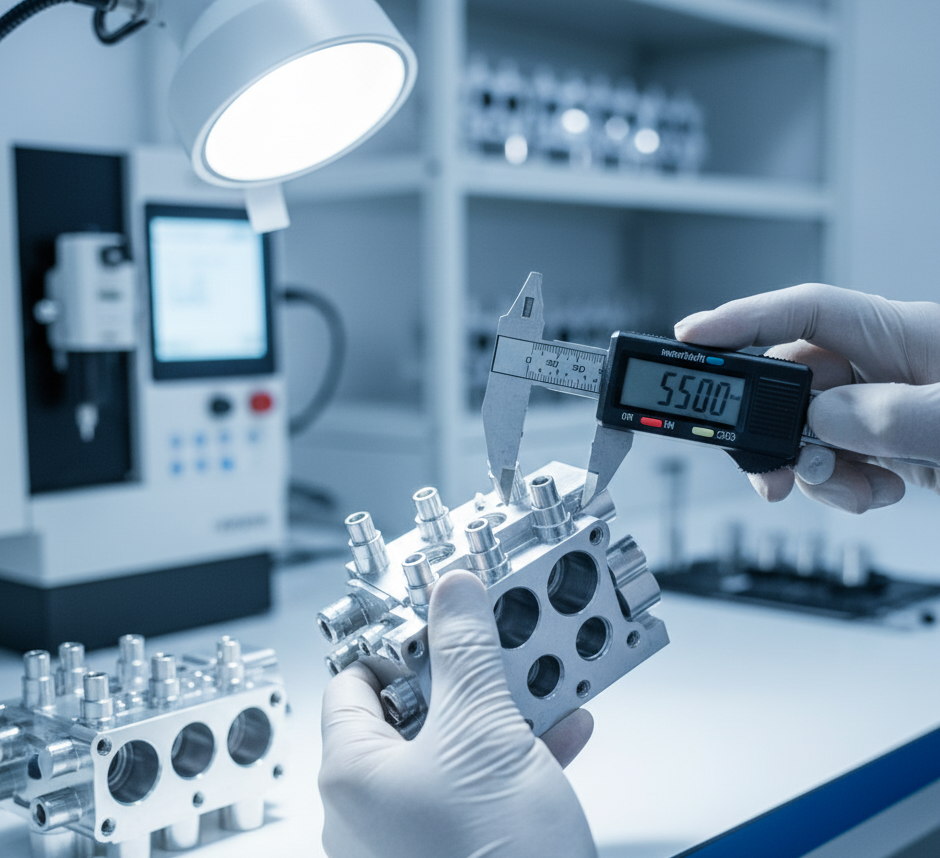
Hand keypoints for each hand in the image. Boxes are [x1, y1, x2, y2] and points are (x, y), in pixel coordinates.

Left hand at [318, 570, 596, 857]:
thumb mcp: (485, 732)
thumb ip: (465, 650)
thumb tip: (452, 594)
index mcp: (351, 773)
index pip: (354, 677)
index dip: (397, 639)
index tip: (437, 611)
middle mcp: (371, 807)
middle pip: (412, 707)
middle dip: (465, 671)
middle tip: (495, 640)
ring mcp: (413, 834)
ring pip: (454, 745)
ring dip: (502, 708)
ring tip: (538, 677)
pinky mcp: (457, 850)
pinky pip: (481, 784)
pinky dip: (518, 753)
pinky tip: (561, 730)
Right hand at [674, 283, 939, 513]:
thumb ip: (888, 415)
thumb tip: (821, 418)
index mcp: (903, 336)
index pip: (807, 312)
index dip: (744, 319)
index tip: (691, 337)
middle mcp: (886, 368)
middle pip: (792, 384)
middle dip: (774, 431)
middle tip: (770, 469)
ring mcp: (885, 410)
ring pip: (808, 433)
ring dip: (814, 470)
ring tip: (856, 485)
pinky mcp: (889, 448)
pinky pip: (837, 464)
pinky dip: (844, 488)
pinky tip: (882, 489)